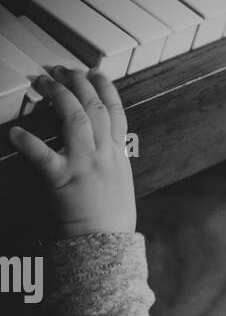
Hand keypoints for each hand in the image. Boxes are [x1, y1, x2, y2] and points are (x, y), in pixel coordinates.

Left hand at [8, 66, 135, 235]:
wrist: (106, 246)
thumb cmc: (111, 219)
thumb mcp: (120, 182)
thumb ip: (112, 159)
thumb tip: (105, 144)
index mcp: (117, 154)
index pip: (115, 111)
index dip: (104, 87)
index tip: (93, 71)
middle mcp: (103, 154)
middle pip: (92, 106)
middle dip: (76, 82)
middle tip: (60, 69)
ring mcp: (84, 165)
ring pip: (74, 118)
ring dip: (57, 94)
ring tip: (43, 81)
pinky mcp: (62, 181)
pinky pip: (43, 157)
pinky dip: (28, 143)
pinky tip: (16, 132)